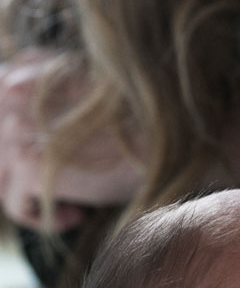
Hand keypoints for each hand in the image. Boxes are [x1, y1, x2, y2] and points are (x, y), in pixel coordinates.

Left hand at [0, 48, 140, 230]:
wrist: (174, 137)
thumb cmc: (140, 121)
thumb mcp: (89, 92)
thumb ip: (50, 96)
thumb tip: (21, 122)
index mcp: (29, 69)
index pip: (3, 111)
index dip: (24, 140)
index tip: (55, 153)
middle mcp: (15, 93)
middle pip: (0, 148)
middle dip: (26, 169)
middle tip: (69, 180)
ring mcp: (18, 128)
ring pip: (2, 177)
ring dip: (33, 196)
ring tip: (72, 201)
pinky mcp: (29, 164)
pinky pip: (14, 203)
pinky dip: (44, 218)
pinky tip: (77, 214)